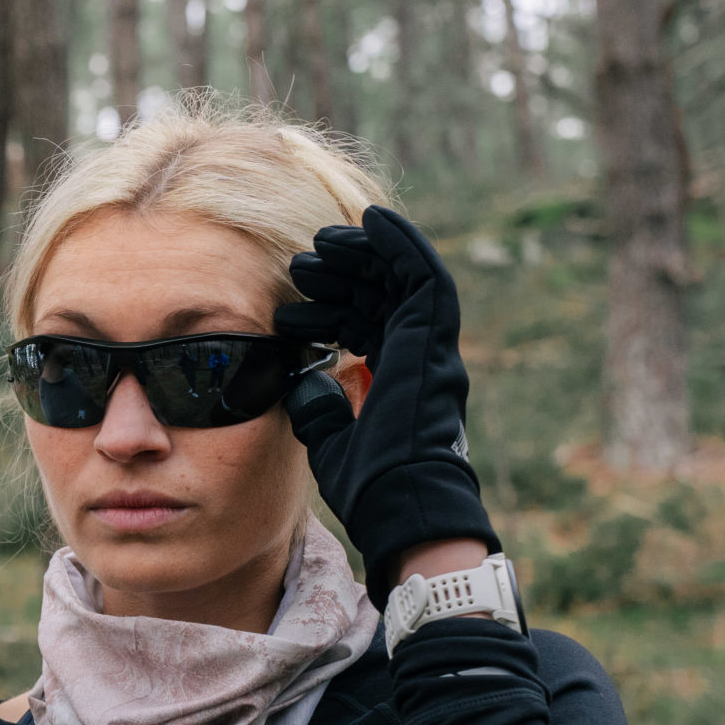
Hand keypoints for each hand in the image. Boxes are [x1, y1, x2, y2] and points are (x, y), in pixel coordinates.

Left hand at [273, 207, 500, 605]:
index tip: (290, 311)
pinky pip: (424, 276)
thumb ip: (319, 409)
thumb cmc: (369, 485)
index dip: (333, 310)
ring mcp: (428, 348)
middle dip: (341, 277)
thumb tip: (303, 381)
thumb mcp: (328, 440)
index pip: (370, 328)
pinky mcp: (433, 338)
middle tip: (300, 267)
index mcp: (397, 381)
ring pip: (401, 281)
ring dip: (362, 256)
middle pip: (382, 299)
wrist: (399, 502)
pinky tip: (372, 222)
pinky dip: (401, 244)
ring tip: (319, 246)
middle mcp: (418, 360)